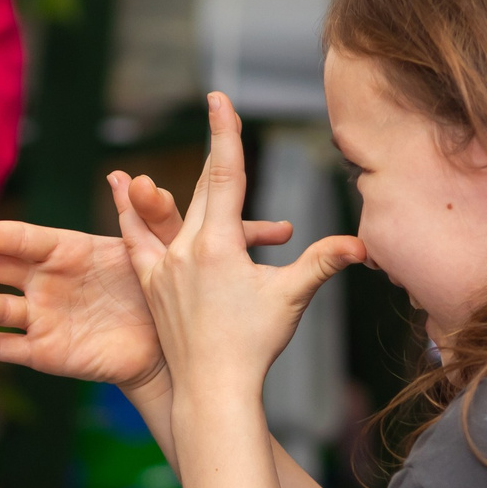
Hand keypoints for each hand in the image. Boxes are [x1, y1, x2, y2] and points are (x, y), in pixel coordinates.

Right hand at [0, 184, 292, 392]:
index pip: (29, 238)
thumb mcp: (203, 260)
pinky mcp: (54, 351)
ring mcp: (50, 315)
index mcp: (80, 253)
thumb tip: (284, 223)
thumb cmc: (185, 299)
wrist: (180, 351)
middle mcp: (56, 281)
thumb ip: (241, 236)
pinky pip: (10, 350)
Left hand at [116, 93, 361, 404]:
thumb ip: (323, 262)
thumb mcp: (292, 299)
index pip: (225, 174)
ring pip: (171, 213)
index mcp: (218, 245)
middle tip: (217, 109)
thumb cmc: (255, 345)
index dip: (224, 132)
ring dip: (165, 186)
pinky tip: (121, 192)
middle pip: (202, 189)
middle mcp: (185, 249)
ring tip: (144, 165)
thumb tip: (365, 246)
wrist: (213, 389)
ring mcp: (163, 268)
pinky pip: (136, 240)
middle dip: (213, 151)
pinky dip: (130, 214)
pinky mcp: (151, 286)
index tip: (219, 98)